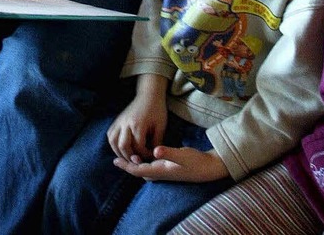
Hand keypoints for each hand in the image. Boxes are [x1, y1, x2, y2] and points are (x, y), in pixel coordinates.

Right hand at [107, 89, 167, 161]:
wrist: (149, 94)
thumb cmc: (157, 110)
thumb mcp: (161, 126)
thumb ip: (157, 142)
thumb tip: (154, 157)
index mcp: (138, 125)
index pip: (138, 147)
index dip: (144, 155)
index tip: (151, 156)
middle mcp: (126, 123)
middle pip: (123, 146)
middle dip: (130, 157)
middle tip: (138, 160)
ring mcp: (119, 121)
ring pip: (113, 141)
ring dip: (119, 152)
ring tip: (128, 157)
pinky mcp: (117, 120)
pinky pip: (110, 135)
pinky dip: (114, 144)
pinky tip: (122, 148)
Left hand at [113, 147, 228, 182]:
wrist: (209, 168)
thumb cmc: (196, 161)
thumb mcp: (183, 155)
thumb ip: (169, 153)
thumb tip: (155, 151)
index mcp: (160, 170)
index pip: (138, 170)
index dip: (126, 165)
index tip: (115, 160)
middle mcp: (161, 173)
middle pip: (139, 171)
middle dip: (128, 165)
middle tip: (116, 158)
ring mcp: (165, 172)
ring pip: (145, 170)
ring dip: (136, 165)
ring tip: (128, 156)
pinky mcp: (170, 168)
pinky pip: (152, 168)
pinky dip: (144, 163)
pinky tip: (145, 156)